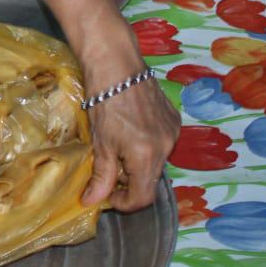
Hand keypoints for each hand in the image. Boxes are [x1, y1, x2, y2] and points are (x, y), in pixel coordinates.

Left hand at [80, 52, 179, 211]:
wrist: (117, 63)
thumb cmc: (104, 101)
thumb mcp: (100, 143)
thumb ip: (101, 177)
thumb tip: (91, 202)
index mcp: (147, 156)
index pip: (143, 198)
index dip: (124, 203)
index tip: (108, 197)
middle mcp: (166, 147)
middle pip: (150, 180)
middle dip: (129, 183)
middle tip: (108, 171)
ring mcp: (173, 131)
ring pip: (157, 162)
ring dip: (138, 164)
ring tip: (117, 149)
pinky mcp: (174, 119)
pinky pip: (162, 144)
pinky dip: (147, 147)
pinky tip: (130, 133)